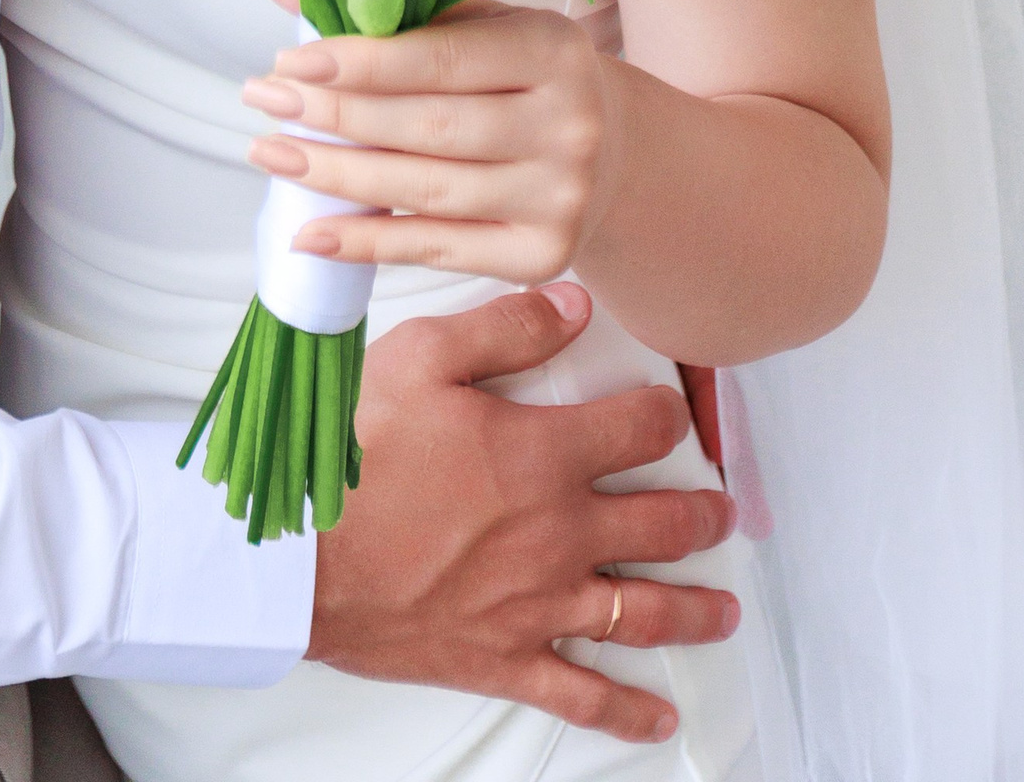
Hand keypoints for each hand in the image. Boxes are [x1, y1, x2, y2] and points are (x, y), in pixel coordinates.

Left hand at [243, 0, 621, 282]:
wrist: (613, 153)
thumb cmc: (523, 74)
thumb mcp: (477, 23)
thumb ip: (387, 2)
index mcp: (553, 50)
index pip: (441, 59)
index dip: (360, 63)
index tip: (290, 60)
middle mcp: (567, 126)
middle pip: (428, 127)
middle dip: (334, 116)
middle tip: (263, 100)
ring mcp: (559, 198)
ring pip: (425, 191)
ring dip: (335, 177)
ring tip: (270, 153)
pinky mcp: (541, 256)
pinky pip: (437, 250)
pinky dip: (368, 244)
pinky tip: (311, 232)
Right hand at [308, 285, 738, 745]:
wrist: (302, 557)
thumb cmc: (354, 457)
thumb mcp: (420, 360)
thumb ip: (505, 327)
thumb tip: (572, 307)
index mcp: (544, 456)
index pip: (641, 429)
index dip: (667, 413)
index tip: (673, 410)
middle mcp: (561, 535)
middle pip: (663, 526)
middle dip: (702, 514)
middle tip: (719, 511)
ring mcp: (541, 606)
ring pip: (643, 612)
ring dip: (693, 609)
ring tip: (721, 608)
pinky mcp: (508, 659)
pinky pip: (584, 697)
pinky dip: (628, 713)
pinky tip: (658, 716)